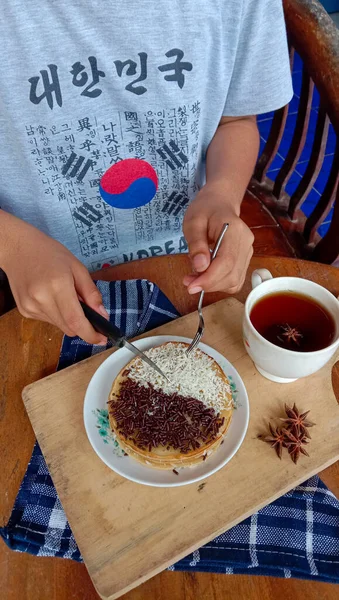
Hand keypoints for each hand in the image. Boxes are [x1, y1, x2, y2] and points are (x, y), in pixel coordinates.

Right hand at [1, 218, 107, 343]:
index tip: (102, 340)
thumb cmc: (50, 254)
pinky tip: (52, 298)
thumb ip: (91, 293)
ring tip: (66, 298)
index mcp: (58, 285)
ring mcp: (30, 307)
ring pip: (59, 326)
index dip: (91, 334)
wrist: (18, 249)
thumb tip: (103, 315)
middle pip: (69, 328)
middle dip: (83, 326)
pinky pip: (48, 321)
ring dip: (69, 319)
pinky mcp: (24, 311)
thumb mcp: (77, 267)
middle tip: (90, 314)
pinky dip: (57, 315)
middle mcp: (41, 299)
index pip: (76, 320)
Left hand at [183, 184, 253, 293]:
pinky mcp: (245, 260)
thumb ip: (196, 244)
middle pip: (232, 275)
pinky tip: (207, 277)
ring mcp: (248, 253)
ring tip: (195, 278)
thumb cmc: (205, 210)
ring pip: (234, 281)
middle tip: (188, 282)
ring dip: (213, 286)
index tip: (191, 286)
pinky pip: (235, 280)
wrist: (220, 203)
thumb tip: (200, 267)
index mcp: (235, 231)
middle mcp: (246, 244)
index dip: (209, 278)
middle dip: (208, 284)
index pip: (226, 262)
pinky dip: (220, 284)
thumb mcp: (193, 222)